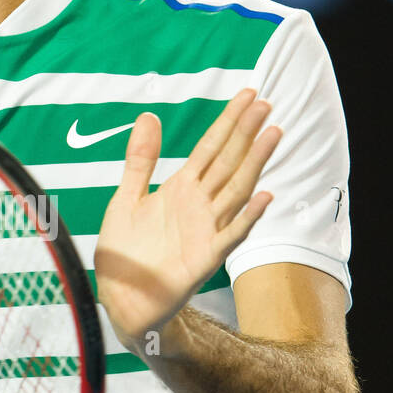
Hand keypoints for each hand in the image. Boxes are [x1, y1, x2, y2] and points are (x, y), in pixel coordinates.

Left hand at [95, 89, 280, 352]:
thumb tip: (149, 116)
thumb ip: (140, 160)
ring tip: (273, 135)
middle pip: (228, 162)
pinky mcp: (205, 258)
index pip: (211, 147)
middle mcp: (199, 205)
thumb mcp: (126, 197)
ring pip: (236, 190)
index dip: (229, 121)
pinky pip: (231, 234)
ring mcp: (205, 230)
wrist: (119, 297)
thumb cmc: (125, 251)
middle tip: (267, 104)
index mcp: (181, 188)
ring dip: (255, 164)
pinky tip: (264, 196)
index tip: (250, 95)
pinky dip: (248, 216)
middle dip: (246, 133)